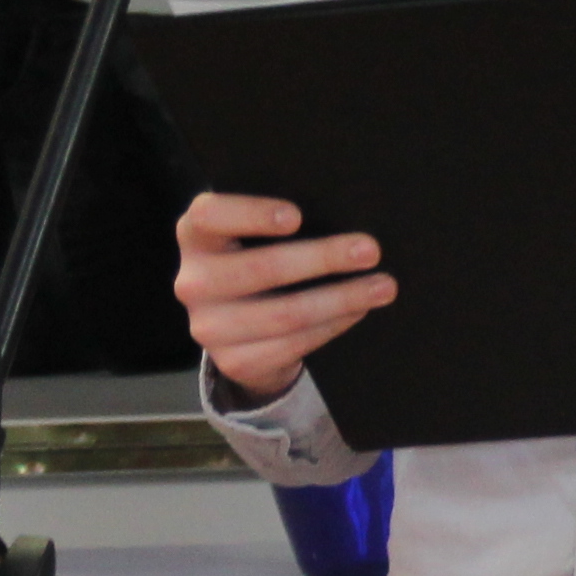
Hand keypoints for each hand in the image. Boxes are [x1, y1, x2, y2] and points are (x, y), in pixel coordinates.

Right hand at [176, 192, 390, 401]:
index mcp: (195, 236)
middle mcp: (193, 281)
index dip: (251, 213)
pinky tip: (357, 310)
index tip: (297, 216)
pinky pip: (292, 344)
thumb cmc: (256, 261)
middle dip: (322, 258)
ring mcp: (208, 326)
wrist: (237, 328)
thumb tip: (341, 215)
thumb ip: (277, 224)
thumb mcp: (251, 237)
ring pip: (284, 314)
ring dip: (341, 299)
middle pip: (261, 268)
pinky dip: (332, 325)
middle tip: (369, 251)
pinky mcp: (233, 361)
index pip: (209, 216)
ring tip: (382, 286)